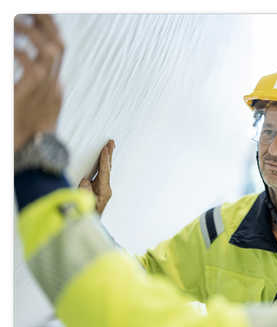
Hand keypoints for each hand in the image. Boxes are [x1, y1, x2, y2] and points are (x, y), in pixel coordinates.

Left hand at [14, 15, 63, 151]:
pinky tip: (9, 46)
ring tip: (15, 24)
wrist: (30, 154)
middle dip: (46, 23)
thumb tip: (43, 73)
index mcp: (54, 86)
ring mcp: (45, 88)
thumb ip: (43, 90)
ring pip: (50, 50)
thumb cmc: (29, 133)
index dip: (50, 29)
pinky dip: (19, 51)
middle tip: (31, 11)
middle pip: (58, 44)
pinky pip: (30, 64)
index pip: (58, 49)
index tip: (39, 15)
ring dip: (31, 33)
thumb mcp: (38, 108)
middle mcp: (53, 84)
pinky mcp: (31, 93)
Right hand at [79, 140, 114, 215]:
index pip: (104, 172)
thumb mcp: (83, 202)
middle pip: (107, 168)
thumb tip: (86, 180)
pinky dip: (102, 164)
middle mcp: (106, 189)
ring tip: (109, 146)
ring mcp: (103, 189)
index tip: (105, 149)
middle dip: (109, 155)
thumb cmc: (85, 214)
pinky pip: (101, 173)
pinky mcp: (99, 189)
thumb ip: (85, 190)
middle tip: (111, 142)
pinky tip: (103, 159)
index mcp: (103, 191)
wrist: (89, 224)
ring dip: (106, 158)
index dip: (104, 160)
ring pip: (105, 170)